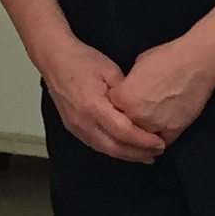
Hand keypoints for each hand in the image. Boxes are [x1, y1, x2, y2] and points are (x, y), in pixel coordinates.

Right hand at [40, 34, 162, 162]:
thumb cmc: (81, 60)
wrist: (54, 59)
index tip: (159, 143)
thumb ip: (127, 93)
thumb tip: (143, 110)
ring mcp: (76, 127)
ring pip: (105, 149)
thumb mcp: (111, 71)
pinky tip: (125, 150)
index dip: (143, 141)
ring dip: (126, 155)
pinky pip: (96, 145)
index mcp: (94, 106)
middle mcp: (83, 121)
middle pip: (115, 147)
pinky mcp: (73, 128)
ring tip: (145, 156)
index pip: (124, 132)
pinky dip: (113, 150)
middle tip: (157, 153)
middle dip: (138, 153)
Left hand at [114, 37, 214, 143]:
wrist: (196, 64)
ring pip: (140, 138)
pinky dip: (158, 138)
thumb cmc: (167, 58)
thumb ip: (128, 84)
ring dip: (141, 133)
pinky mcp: (173, 132)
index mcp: (123, 97)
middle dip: (126, 120)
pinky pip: (160, 142)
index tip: (121, 101)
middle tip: (134, 112)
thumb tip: (128, 91)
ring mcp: (154, 126)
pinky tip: (159, 131)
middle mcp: (135, 116)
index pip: (110, 107)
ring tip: (146, 124)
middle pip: (123, 125)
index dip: (116, 103)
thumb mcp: (137, 66)